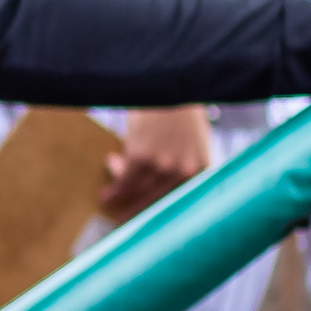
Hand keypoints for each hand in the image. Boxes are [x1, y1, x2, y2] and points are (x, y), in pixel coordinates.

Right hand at [98, 102, 215, 220]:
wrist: (168, 82)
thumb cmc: (179, 110)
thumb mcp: (190, 139)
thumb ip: (176, 162)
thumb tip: (146, 181)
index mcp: (202, 168)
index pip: (184, 202)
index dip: (165, 216)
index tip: (152, 229)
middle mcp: (185, 172)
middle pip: (159, 202)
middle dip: (139, 211)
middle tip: (124, 219)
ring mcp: (164, 166)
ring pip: (139, 192)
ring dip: (122, 198)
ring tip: (109, 199)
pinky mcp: (142, 158)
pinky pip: (125, 181)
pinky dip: (115, 187)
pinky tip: (107, 191)